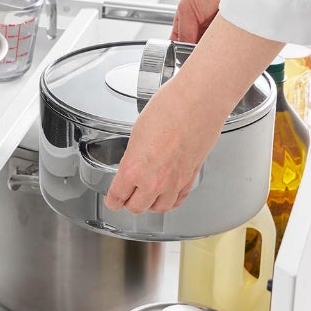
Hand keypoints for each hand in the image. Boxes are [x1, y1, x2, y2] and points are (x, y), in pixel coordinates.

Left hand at [104, 76, 222, 213]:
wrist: (198, 102)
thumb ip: (133, 157)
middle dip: (129, 202)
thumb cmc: (168, 109)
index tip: (112, 199)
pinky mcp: (191, 177)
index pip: (117, 198)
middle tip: (127, 196)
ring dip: (151, 204)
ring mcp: (174, 182)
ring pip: (159, 208)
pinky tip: (167, 194)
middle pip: (137, 208)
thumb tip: (132, 167)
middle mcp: (154, 181)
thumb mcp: (136, 133)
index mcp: (134, 169)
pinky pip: (179, 199)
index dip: (112, 200)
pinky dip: (171, 199)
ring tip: (146, 196)